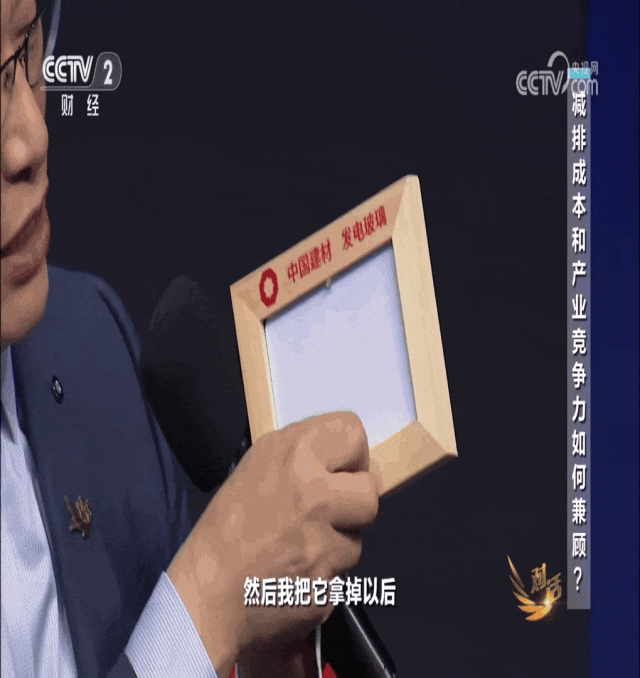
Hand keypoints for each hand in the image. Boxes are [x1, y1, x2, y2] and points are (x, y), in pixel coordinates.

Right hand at [167, 411, 379, 676]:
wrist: (208, 592)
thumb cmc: (229, 525)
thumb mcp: (258, 465)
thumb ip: (304, 453)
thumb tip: (344, 458)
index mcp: (294, 455)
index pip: (353, 431)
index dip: (351, 454)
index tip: (339, 471)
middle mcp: (315, 493)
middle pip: (371, 488)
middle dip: (356, 500)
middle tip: (330, 509)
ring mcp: (324, 542)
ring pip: (359, 535)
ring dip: (339, 540)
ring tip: (303, 544)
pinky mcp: (328, 584)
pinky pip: (343, 572)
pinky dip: (326, 572)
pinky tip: (298, 570)